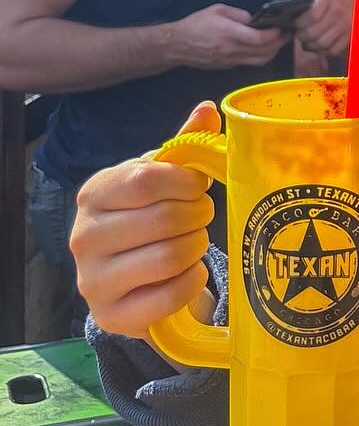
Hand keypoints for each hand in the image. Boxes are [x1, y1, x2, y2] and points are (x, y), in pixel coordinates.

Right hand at [73, 101, 218, 338]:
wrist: (128, 281)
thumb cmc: (148, 217)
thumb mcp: (160, 179)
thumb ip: (183, 147)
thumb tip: (208, 110)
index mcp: (94, 193)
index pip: (147, 179)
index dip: (187, 182)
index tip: (198, 186)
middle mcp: (83, 237)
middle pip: (166, 219)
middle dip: (197, 216)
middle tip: (199, 218)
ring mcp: (92, 281)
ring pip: (171, 257)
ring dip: (196, 248)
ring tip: (192, 243)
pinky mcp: (111, 316)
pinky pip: (171, 295)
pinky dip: (192, 281)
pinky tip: (187, 274)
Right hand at [166, 4, 286, 70]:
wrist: (176, 45)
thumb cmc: (196, 24)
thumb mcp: (217, 10)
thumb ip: (239, 14)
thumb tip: (255, 20)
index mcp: (229, 33)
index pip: (259, 39)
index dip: (275, 35)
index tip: (282, 27)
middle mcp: (232, 50)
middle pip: (264, 53)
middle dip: (279, 44)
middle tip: (287, 34)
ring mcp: (230, 61)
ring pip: (259, 61)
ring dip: (273, 52)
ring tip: (278, 41)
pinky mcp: (228, 66)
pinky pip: (250, 63)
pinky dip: (260, 56)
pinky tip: (263, 47)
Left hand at [285, 0, 354, 54]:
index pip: (312, 16)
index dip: (300, 23)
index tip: (295, 24)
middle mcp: (339, 12)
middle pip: (315, 32)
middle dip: (302, 36)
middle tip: (299, 34)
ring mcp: (346, 25)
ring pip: (323, 43)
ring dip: (311, 45)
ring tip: (306, 41)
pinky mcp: (351, 36)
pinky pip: (333, 50)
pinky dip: (323, 51)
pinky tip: (317, 46)